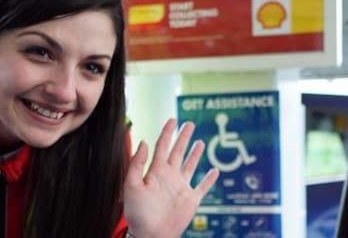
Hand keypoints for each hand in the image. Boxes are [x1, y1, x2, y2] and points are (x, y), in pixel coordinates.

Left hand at [124, 119, 219, 237]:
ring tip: (199, 142)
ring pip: (190, 165)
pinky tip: (215, 170)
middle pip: (178, 152)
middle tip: (189, 124)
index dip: (167, 132)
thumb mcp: (132, 185)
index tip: (172, 120)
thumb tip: (145, 142)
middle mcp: (169, 177)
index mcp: (155, 171)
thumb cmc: (138, 213)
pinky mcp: (191, 200)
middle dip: (183, 137)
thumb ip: (137, 163)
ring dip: (195, 154)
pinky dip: (210, 179)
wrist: (150, 235)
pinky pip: (203, 187)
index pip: (162, 146)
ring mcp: (181, 188)